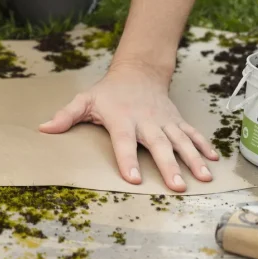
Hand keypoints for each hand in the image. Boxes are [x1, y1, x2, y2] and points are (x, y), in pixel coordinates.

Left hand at [38, 62, 218, 191]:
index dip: (128, 160)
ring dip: (193, 159)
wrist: (138, 72)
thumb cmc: (108, 92)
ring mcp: (164, 121)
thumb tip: (43, 129)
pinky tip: (214, 161)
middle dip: (168, 166)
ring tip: (203, 178)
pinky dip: (204, 146)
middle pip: (159, 145)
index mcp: (123, 119)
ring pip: (181, 141)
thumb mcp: (84, 100)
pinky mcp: (176, 120)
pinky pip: (192, 133)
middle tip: (177, 186)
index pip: (124, 142)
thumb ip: (66, 116)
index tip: (134, 179)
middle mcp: (147, 121)